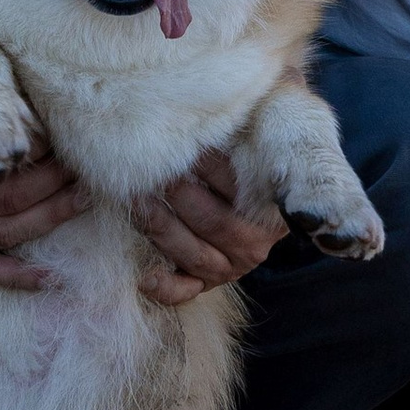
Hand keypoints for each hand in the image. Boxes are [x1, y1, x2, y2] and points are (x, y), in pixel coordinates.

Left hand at [131, 145, 284, 307]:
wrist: (255, 188)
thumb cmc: (250, 150)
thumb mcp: (263, 134)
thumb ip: (256, 130)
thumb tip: (225, 118)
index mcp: (270, 210)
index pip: (238, 188)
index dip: (210, 167)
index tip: (189, 146)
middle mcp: (253, 245)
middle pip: (214, 223)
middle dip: (180, 196)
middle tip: (155, 172)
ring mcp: (228, 267)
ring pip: (193, 255)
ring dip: (163, 229)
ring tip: (139, 202)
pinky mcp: (204, 282)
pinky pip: (185, 291)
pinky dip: (165, 288)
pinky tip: (144, 278)